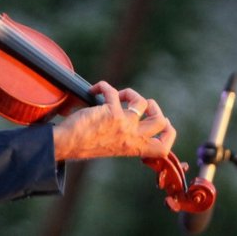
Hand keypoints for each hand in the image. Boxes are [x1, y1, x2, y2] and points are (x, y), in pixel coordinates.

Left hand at [52, 81, 175, 161]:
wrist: (67, 145)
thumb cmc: (85, 145)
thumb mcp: (113, 147)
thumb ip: (126, 137)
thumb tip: (134, 119)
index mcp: (134, 149)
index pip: (163, 149)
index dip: (169, 133)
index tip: (163, 122)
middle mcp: (132, 138)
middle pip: (161, 122)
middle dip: (154, 107)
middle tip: (140, 104)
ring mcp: (123, 125)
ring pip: (141, 102)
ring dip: (130, 93)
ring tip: (117, 95)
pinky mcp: (110, 112)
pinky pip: (112, 90)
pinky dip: (102, 86)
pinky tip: (94, 90)